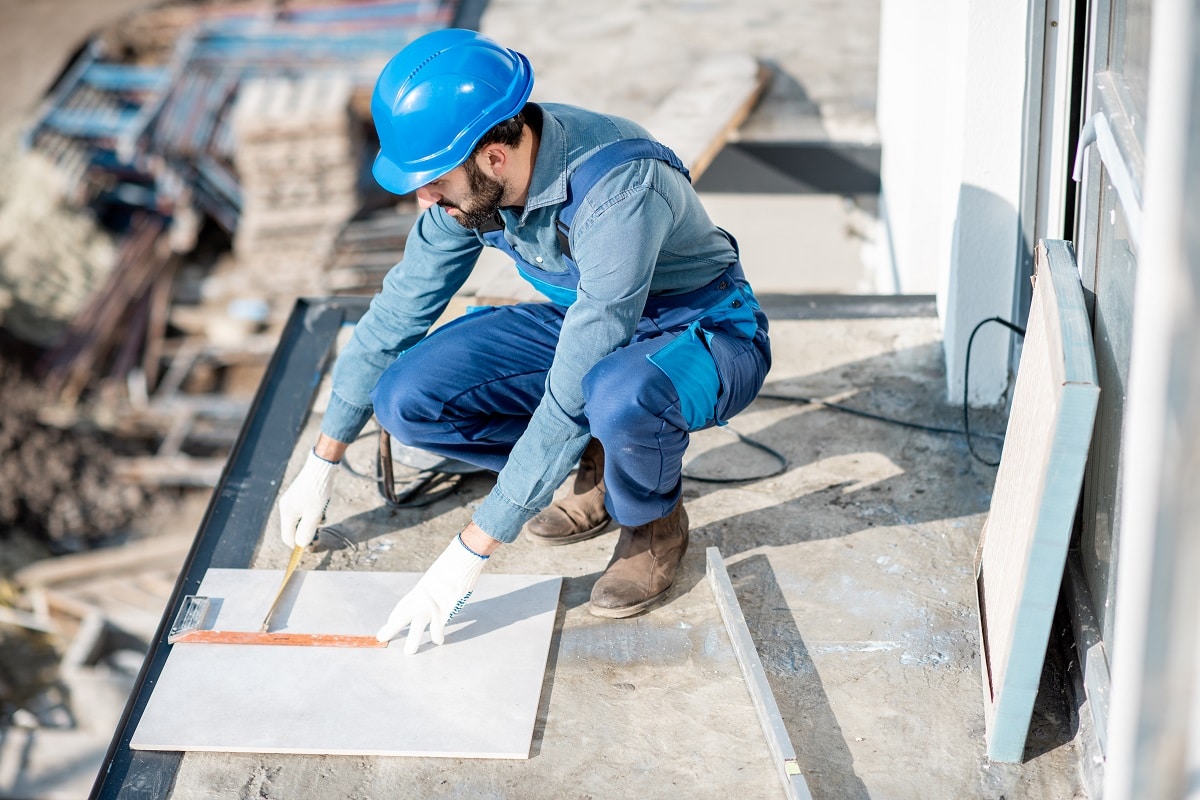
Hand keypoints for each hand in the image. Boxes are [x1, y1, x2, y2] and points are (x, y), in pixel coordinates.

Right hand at [278, 450, 337, 546]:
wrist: (321, 467)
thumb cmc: (317, 491)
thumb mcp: (314, 515)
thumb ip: (307, 532)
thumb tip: (301, 545)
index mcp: (286, 513)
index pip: (287, 537)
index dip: (298, 546)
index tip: (312, 548)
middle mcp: (286, 507)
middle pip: (293, 529)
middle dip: (306, 535)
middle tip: (319, 537)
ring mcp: (292, 501)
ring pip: (300, 520)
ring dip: (311, 524)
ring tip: (322, 518)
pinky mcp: (299, 496)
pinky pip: (304, 511)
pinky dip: (312, 514)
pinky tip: (322, 510)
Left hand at [376, 534, 488, 653]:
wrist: (461, 557)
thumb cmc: (454, 562)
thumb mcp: (440, 574)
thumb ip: (438, 585)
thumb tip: (443, 587)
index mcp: (420, 588)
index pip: (404, 604)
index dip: (396, 615)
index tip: (389, 623)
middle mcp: (422, 596)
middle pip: (403, 614)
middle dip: (392, 628)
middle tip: (382, 637)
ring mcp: (433, 603)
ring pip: (418, 624)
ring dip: (413, 639)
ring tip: (409, 652)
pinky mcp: (445, 607)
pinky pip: (439, 625)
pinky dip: (438, 634)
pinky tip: (438, 641)